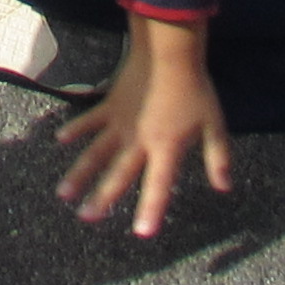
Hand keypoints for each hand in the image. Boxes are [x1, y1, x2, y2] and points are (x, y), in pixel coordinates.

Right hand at [53, 17, 232, 240]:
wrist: (170, 52)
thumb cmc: (194, 88)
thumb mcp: (213, 124)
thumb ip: (217, 157)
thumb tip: (224, 187)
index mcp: (166, 148)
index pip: (158, 185)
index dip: (151, 210)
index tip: (141, 233)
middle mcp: (139, 140)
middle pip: (118, 174)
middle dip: (102, 198)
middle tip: (87, 217)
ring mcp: (121, 122)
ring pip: (97, 152)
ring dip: (80, 173)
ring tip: (64, 192)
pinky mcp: (111, 104)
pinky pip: (90, 120)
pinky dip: (76, 129)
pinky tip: (60, 139)